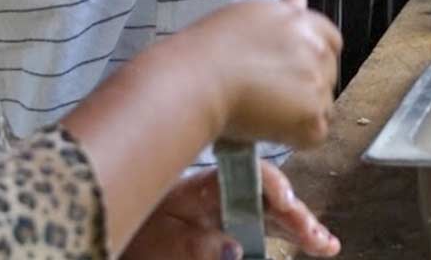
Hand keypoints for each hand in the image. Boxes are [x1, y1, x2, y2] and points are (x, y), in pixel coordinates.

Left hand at [121, 161, 340, 258]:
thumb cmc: (130, 236)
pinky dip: (284, 237)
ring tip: (326, 245)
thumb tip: (237, 251)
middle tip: (321, 240)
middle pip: (270, 199)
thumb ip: (197, 247)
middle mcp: (221, 197)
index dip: (277, 191)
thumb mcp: (160, 243)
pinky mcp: (223, 232)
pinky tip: (309, 244)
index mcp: (206, 188)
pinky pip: (260, 230)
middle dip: (299, 218)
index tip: (290, 209)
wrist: (104, 228)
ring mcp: (224, 214)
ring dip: (299, 228)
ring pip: (271, 216)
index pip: (253, 179)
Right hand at [190, 0, 340, 147]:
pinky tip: (269, 129)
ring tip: (263, 112)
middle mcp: (315, 49)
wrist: (197, 80)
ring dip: (300, 112)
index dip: (314, 56)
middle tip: (269, 94)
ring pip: (322, 105)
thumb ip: (284, 8)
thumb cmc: (210, 48)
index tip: (292, 69)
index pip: (330, 39)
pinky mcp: (311, 116)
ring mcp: (316, 83)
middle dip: (306, 85)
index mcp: (303, 21)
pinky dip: (295, 136)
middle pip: (327, 73)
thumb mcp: (250, 15)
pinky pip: (316, 133)